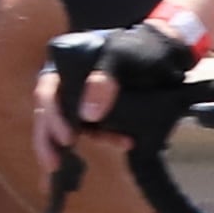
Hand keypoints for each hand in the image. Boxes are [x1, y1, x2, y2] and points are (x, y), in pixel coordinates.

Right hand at [44, 18, 200, 166]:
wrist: (167, 52)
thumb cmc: (138, 47)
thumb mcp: (121, 55)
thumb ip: (104, 79)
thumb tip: (88, 114)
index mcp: (64, 67)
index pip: (46, 93)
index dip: (52, 117)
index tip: (67, 138)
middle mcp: (67, 84)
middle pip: (48, 116)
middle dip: (50, 142)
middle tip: (53, 166)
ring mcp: (82, 100)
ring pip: (69, 126)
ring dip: (85, 142)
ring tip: (113, 145)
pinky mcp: (99, 112)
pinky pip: (93, 130)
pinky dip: (106, 139)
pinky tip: (125, 142)